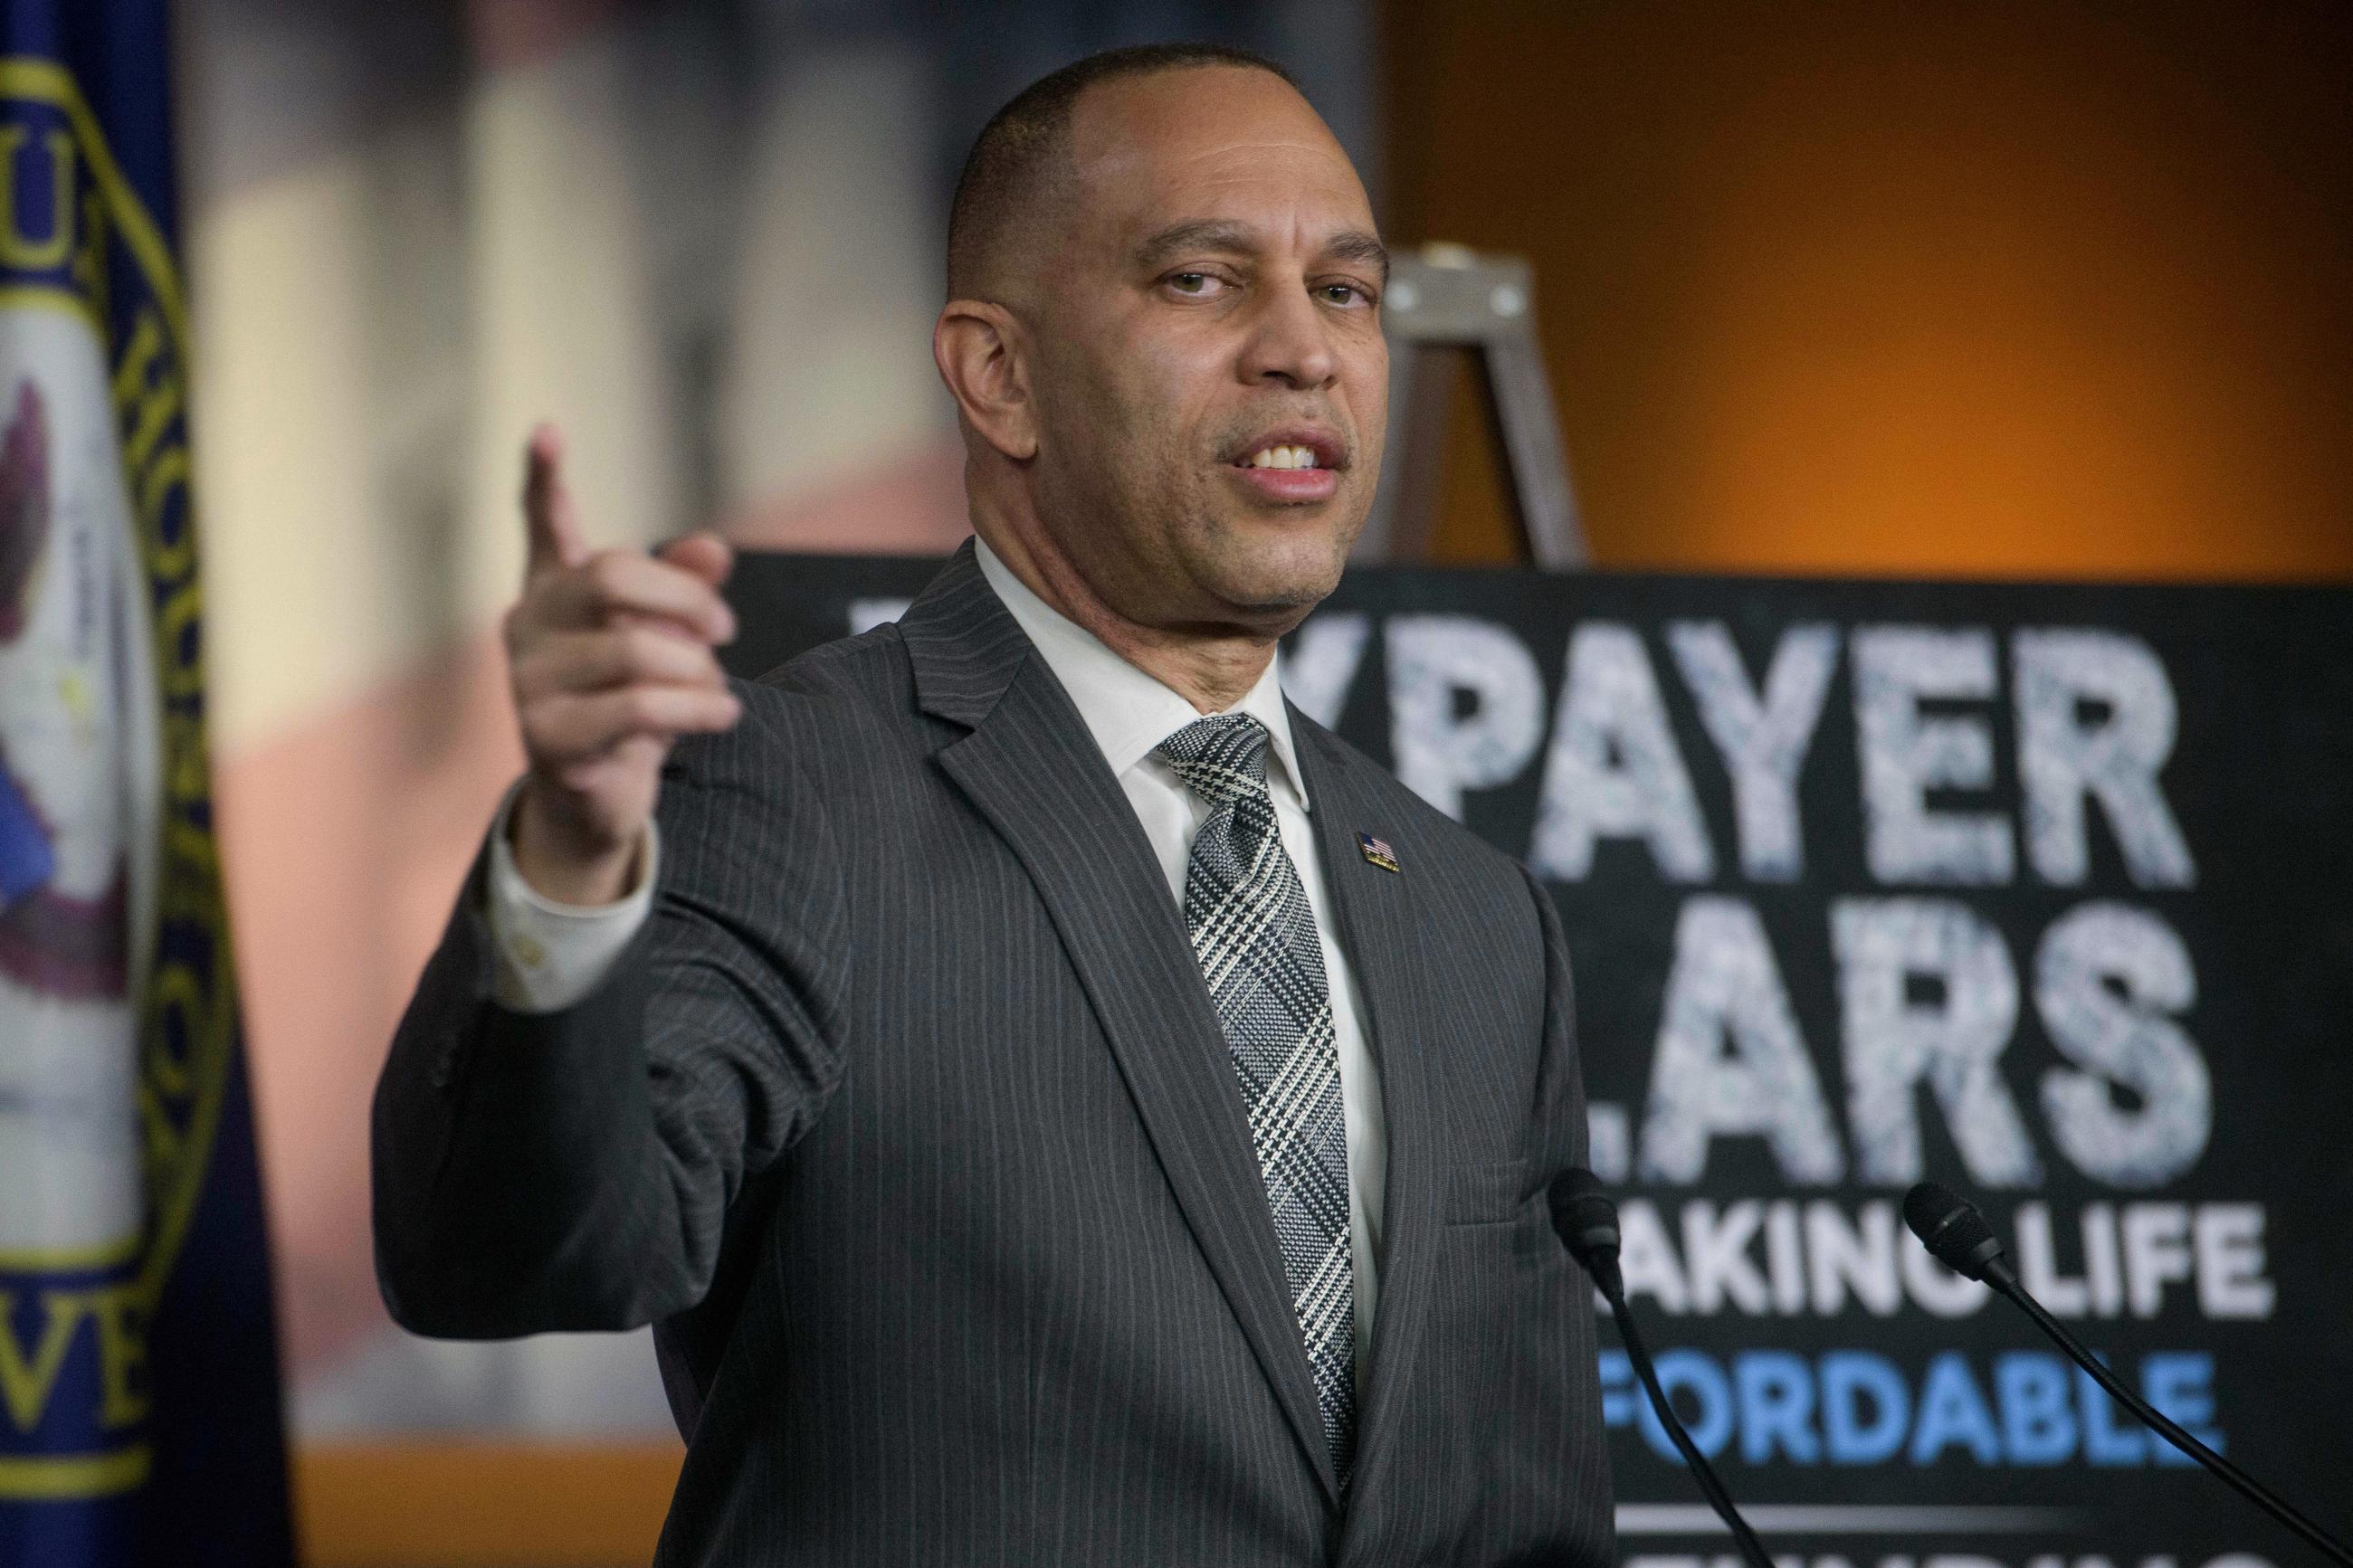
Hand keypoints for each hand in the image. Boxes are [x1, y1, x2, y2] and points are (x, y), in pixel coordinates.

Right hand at [504, 424, 741, 904]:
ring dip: (697, 671)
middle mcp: (528, 625)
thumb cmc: (633, 704)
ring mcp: (528, 680)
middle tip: (727, 631)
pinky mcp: (546, 736)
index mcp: (554, 591)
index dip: (544, 480)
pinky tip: (723, 714)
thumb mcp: (667, 642)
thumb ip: (685, 589)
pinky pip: (639, 707)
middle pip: (612, 576)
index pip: (544, 526)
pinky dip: (697, 708)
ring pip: (636, 649)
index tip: (549, 430)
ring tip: (716, 692)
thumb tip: (713, 548)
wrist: (597, 797)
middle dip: (687, 599)